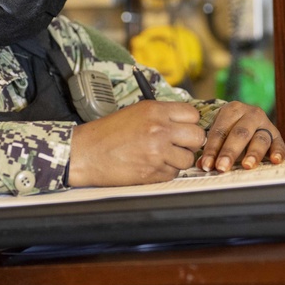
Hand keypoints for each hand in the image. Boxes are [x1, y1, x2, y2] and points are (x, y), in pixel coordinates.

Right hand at [67, 101, 204, 186]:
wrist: (86, 153)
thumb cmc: (108, 132)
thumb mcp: (136, 112)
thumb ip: (162, 115)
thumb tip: (186, 123)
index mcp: (155, 111)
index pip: (192, 114)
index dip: (190, 123)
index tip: (184, 128)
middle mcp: (160, 129)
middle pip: (197, 136)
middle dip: (190, 142)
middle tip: (178, 145)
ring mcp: (158, 152)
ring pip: (188, 159)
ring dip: (179, 160)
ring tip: (161, 156)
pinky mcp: (153, 172)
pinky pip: (174, 174)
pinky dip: (166, 172)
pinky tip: (151, 165)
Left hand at [198, 101, 284, 171]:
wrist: (248, 118)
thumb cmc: (230, 128)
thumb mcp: (220, 133)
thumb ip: (212, 149)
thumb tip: (203, 165)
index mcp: (232, 109)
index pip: (220, 131)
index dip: (212, 149)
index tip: (207, 164)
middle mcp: (251, 114)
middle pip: (240, 133)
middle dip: (230, 152)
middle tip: (222, 167)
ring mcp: (266, 124)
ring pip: (260, 138)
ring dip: (253, 153)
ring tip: (246, 165)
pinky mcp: (277, 135)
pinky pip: (279, 144)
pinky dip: (278, 152)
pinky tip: (274, 160)